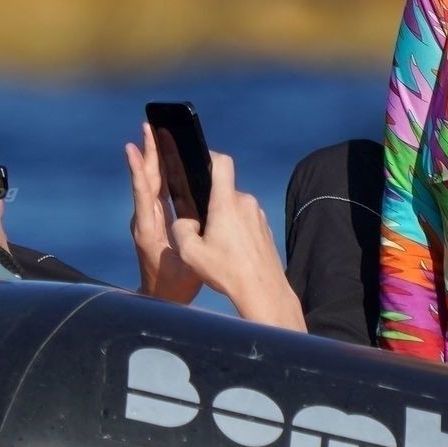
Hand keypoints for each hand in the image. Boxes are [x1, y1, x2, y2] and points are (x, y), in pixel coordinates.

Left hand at [125, 123, 202, 304]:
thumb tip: (195, 216)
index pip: (143, 194)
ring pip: (150, 183)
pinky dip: (160, 173)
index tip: (133, 147)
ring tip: (154, 134)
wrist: (160, 298)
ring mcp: (147, 220)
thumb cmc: (174, 286)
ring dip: (153, 158)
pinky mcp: (154, 221)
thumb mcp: (187, 266)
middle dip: (148, 152)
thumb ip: (188, 242)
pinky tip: (166, 159)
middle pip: (145, 180)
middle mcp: (143, 220)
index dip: (139, 170)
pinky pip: (156, 191)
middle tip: (148, 126)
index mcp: (147, 230)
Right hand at [165, 151, 305, 331]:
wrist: (263, 290)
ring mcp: (258, 215)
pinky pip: (246, 221)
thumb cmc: (227, 271)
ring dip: (223, 219)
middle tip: (199, 227)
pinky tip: (231, 253)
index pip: (222, 163)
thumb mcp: (190, 253)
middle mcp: (246, 203)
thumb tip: (186, 221)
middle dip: (210, 203)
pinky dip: (236, 230)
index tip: (197, 161)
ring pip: (234, 208)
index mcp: (227, 203)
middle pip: (223, 191)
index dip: (209, 156)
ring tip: (216, 246)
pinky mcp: (266, 228)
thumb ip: (181, 229)